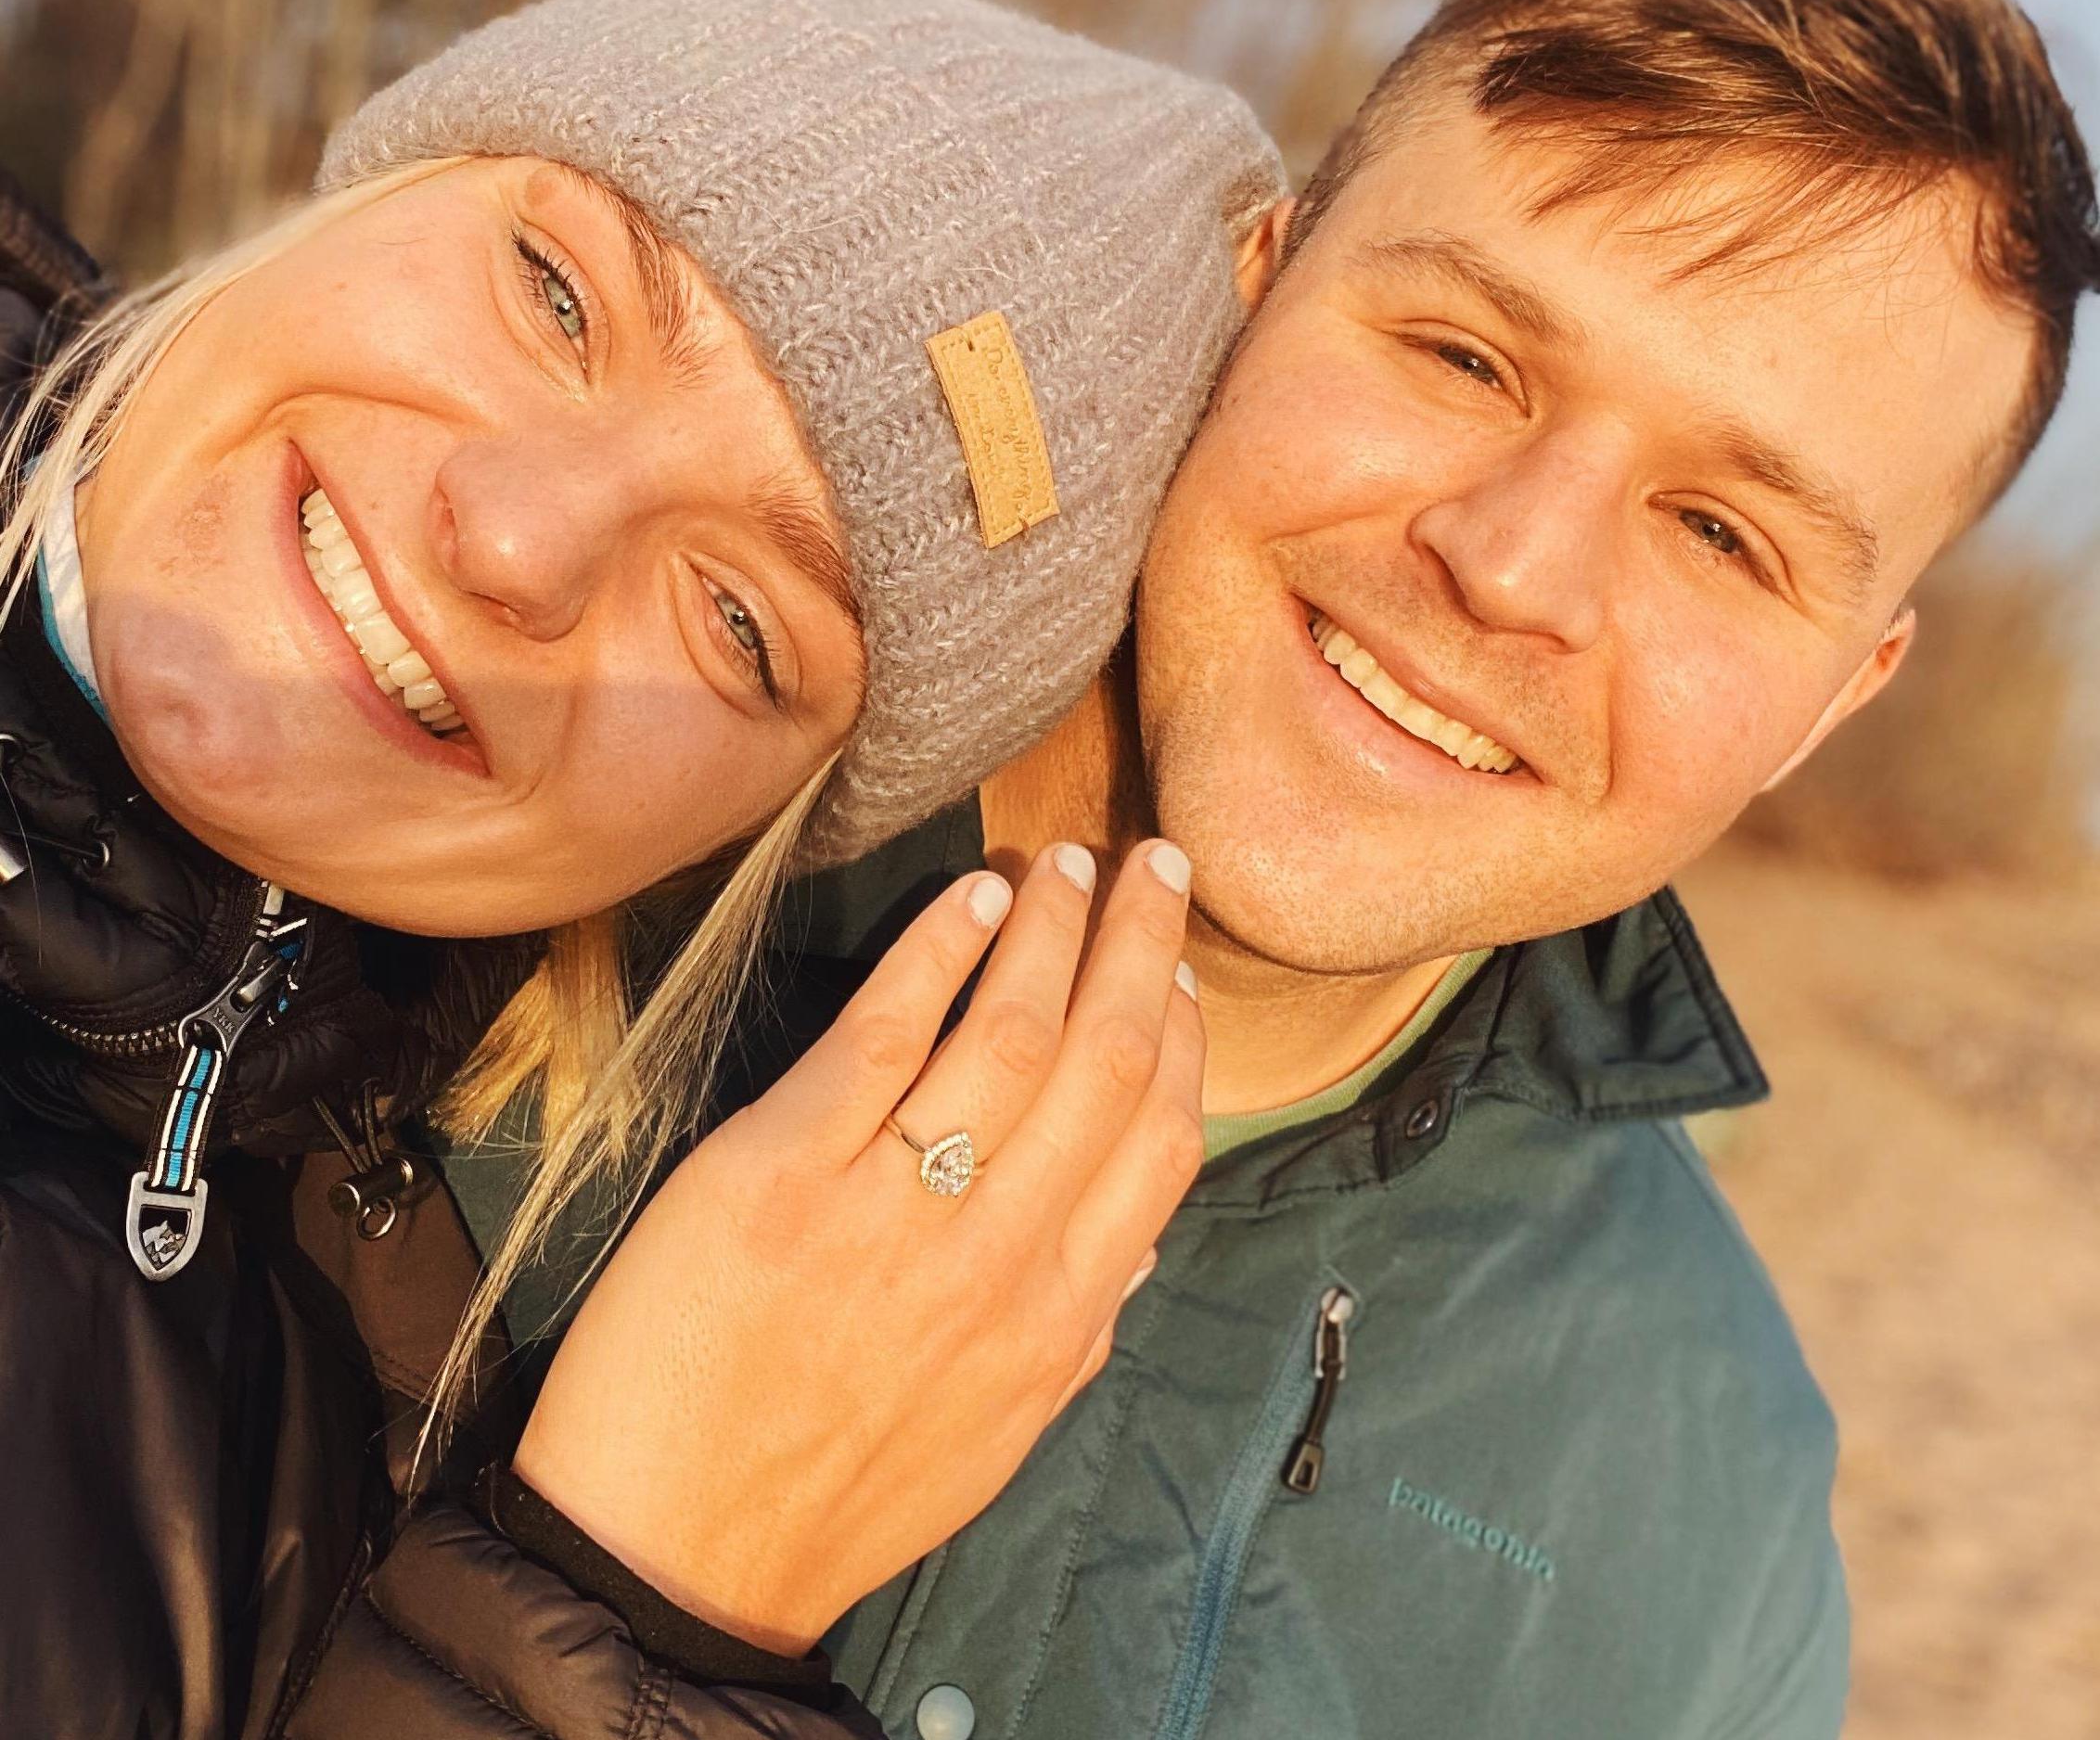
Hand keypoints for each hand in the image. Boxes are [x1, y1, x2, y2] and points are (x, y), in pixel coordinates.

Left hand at [514, 839, 1205, 1653]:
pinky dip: (942, 950)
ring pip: (1013, 1031)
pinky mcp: (785, 1170)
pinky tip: (975, 899)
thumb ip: (1079, 1325)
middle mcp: (998, 1255)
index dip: (1185, 1034)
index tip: (1179, 966)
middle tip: (1159, 863)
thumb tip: (1141, 1232)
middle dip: (1142, 944)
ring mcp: (894, 1210)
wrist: (674, 1549)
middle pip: (1105, 1061)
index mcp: (1059, 1319)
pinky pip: (889, 1031)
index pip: (1162, 1140)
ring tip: (1068, 865)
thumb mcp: (998, 1429)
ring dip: (1053, 929)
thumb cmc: (841, 1486)